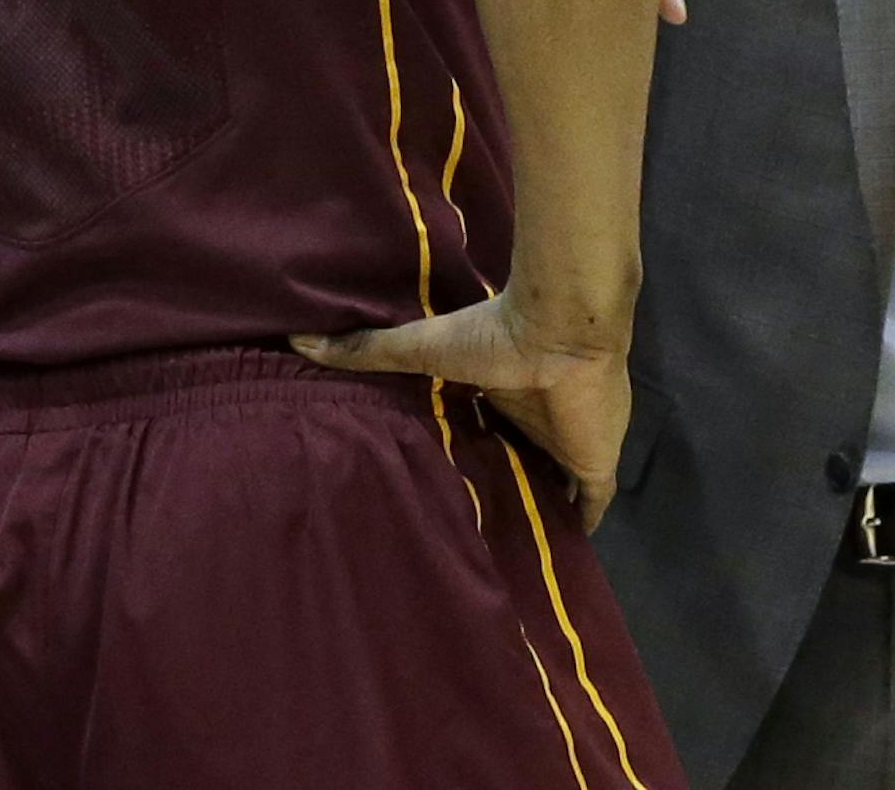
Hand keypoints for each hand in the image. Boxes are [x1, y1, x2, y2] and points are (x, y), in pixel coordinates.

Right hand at [293, 294, 631, 530]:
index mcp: (499, 393)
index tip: (436, 487)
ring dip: (536, 512)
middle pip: (516, 462)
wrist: (564, 332)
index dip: (465, 456)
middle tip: (466, 537)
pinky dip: (579, 529)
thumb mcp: (423, 348)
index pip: (482, 431)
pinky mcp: (595, 465)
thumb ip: (369, 349)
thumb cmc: (497, 337)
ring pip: (551, 487)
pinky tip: (560, 562)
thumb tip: (298, 340)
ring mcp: (568, 444)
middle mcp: (534, 421)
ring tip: (506, 560)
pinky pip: (590, 507)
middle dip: (498, 491)